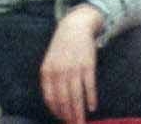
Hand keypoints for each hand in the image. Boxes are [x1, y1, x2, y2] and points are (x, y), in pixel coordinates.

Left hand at [40, 8, 102, 123]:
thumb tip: (54, 103)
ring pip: (76, 96)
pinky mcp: (87, 65)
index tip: (62, 120)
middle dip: (69, 116)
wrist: (74, 27)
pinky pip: (89, 85)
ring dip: (79, 112)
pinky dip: (90, 98)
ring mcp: (74, 68)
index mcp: (47, 72)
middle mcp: (59, 71)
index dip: (56, 112)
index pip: (50, 98)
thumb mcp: (49, 62)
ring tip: (82, 122)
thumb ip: (50, 80)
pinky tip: (92, 107)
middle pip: (64, 100)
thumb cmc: (61, 48)